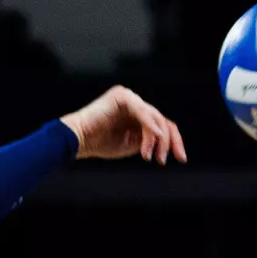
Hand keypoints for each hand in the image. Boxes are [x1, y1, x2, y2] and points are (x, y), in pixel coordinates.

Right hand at [60, 86, 186, 164]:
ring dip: (156, 139)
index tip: (180, 159)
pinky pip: (142, 111)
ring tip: (149, 156)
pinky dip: (150, 125)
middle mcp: (135, 103)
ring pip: (155, 117)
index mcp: (137, 113)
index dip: (174, 142)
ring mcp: (129, 98)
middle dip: (168, 142)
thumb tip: (164, 142)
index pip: (162, 125)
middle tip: (162, 161)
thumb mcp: (129, 144)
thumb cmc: (97, 143)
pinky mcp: (122, 96)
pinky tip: (156, 137)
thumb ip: (147, 140)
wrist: (76, 140)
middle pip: (163, 120)